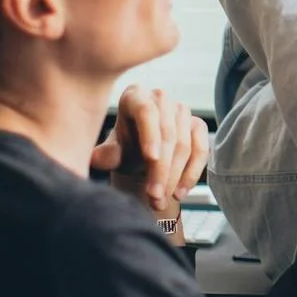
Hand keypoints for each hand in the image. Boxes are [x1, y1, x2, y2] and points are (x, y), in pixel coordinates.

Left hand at [93, 85, 208, 214]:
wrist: (141, 159)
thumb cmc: (124, 151)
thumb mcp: (112, 153)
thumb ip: (107, 155)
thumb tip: (95, 158)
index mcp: (134, 96)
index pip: (146, 111)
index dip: (150, 134)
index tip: (151, 159)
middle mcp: (160, 98)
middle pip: (167, 133)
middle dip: (161, 168)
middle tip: (153, 195)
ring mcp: (182, 110)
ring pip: (184, 145)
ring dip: (174, 177)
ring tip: (160, 200)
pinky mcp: (198, 125)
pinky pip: (201, 150)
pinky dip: (191, 174)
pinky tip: (180, 193)